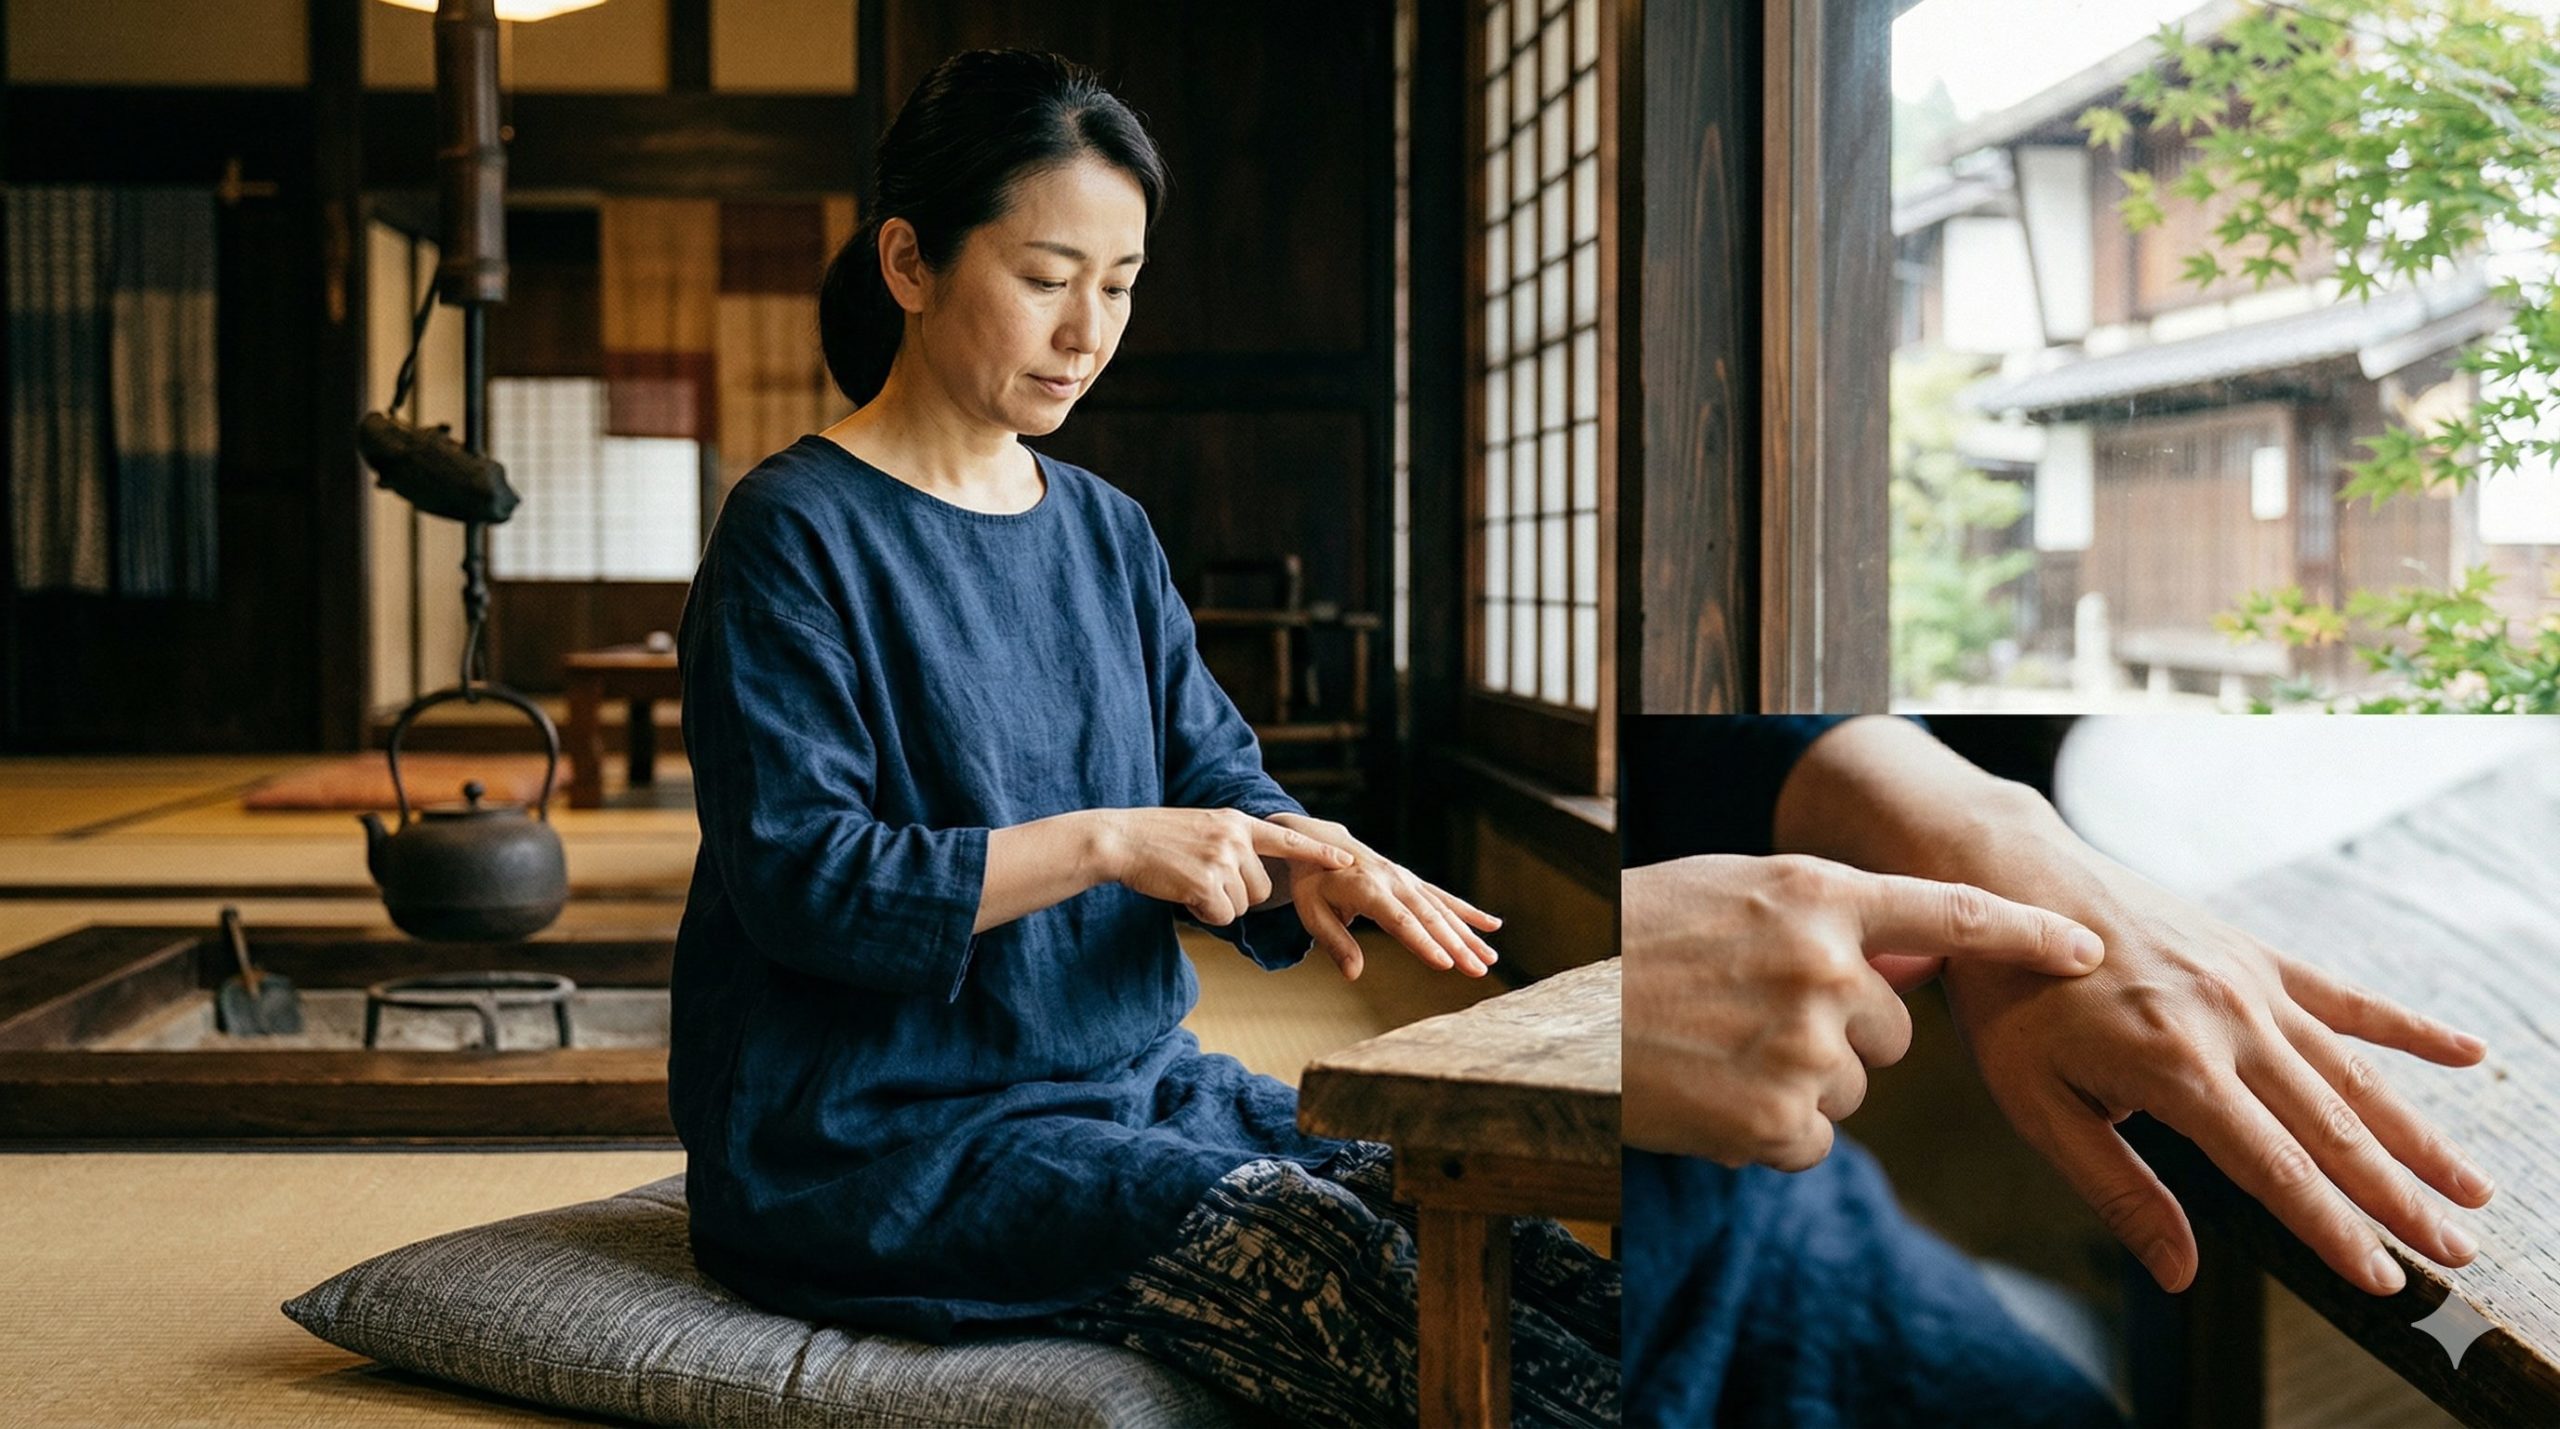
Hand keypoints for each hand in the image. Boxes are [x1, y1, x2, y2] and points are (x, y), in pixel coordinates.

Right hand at [1096, 807, 1352, 925]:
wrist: (1121, 839)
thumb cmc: (1158, 839)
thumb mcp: (1203, 827)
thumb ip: (1232, 842)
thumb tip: (1255, 873)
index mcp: (1236, 822)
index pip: (1287, 837)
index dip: (1318, 852)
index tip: (1347, 861)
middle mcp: (1235, 838)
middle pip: (1262, 888)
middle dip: (1238, 895)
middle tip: (1202, 880)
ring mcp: (1221, 859)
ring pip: (1243, 905)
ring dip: (1219, 905)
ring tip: (1189, 882)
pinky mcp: (1207, 882)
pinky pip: (1223, 916)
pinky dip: (1206, 915)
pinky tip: (1184, 895)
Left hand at [1268, 812, 1503, 979]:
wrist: (1318, 842)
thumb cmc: (1312, 883)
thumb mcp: (1312, 912)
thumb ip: (1335, 942)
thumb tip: (1353, 975)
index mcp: (1366, 888)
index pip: (1400, 921)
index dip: (1423, 943)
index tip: (1445, 963)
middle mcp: (1392, 881)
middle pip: (1429, 917)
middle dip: (1457, 944)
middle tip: (1479, 970)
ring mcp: (1406, 879)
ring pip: (1443, 909)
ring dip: (1468, 934)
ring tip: (1490, 958)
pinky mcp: (1413, 881)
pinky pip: (1444, 897)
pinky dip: (1469, 911)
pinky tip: (1492, 925)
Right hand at [1623, 853, 2105, 1170]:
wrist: (1548, 1022)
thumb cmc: (1635, 945)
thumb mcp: (1730, 895)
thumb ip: (1823, 916)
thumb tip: (1912, 957)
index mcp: (1815, 895)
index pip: (1949, 912)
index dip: (2026, 934)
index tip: (2086, 953)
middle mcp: (1824, 965)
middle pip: (1892, 1031)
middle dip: (1839, 1036)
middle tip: (1746, 1021)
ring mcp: (1805, 1044)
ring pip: (1851, 1090)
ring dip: (1797, 1086)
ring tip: (1714, 1054)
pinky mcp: (1779, 1120)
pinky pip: (1812, 1141)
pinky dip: (1766, 1134)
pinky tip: (1708, 1096)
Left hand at [1934, 824, 2494, 1297]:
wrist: (2010, 881)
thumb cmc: (2012, 1000)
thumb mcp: (2037, 1104)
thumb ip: (2118, 1188)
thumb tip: (2180, 1272)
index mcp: (2176, 1069)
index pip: (2277, 1169)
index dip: (2335, 1230)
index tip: (2385, 1279)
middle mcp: (2229, 1023)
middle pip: (2333, 1128)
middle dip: (2399, 1198)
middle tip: (2457, 1252)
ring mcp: (2249, 983)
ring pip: (2354, 1073)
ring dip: (2417, 1135)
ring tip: (2472, 1188)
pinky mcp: (2253, 952)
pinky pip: (2345, 996)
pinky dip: (2408, 1027)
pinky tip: (2468, 1054)